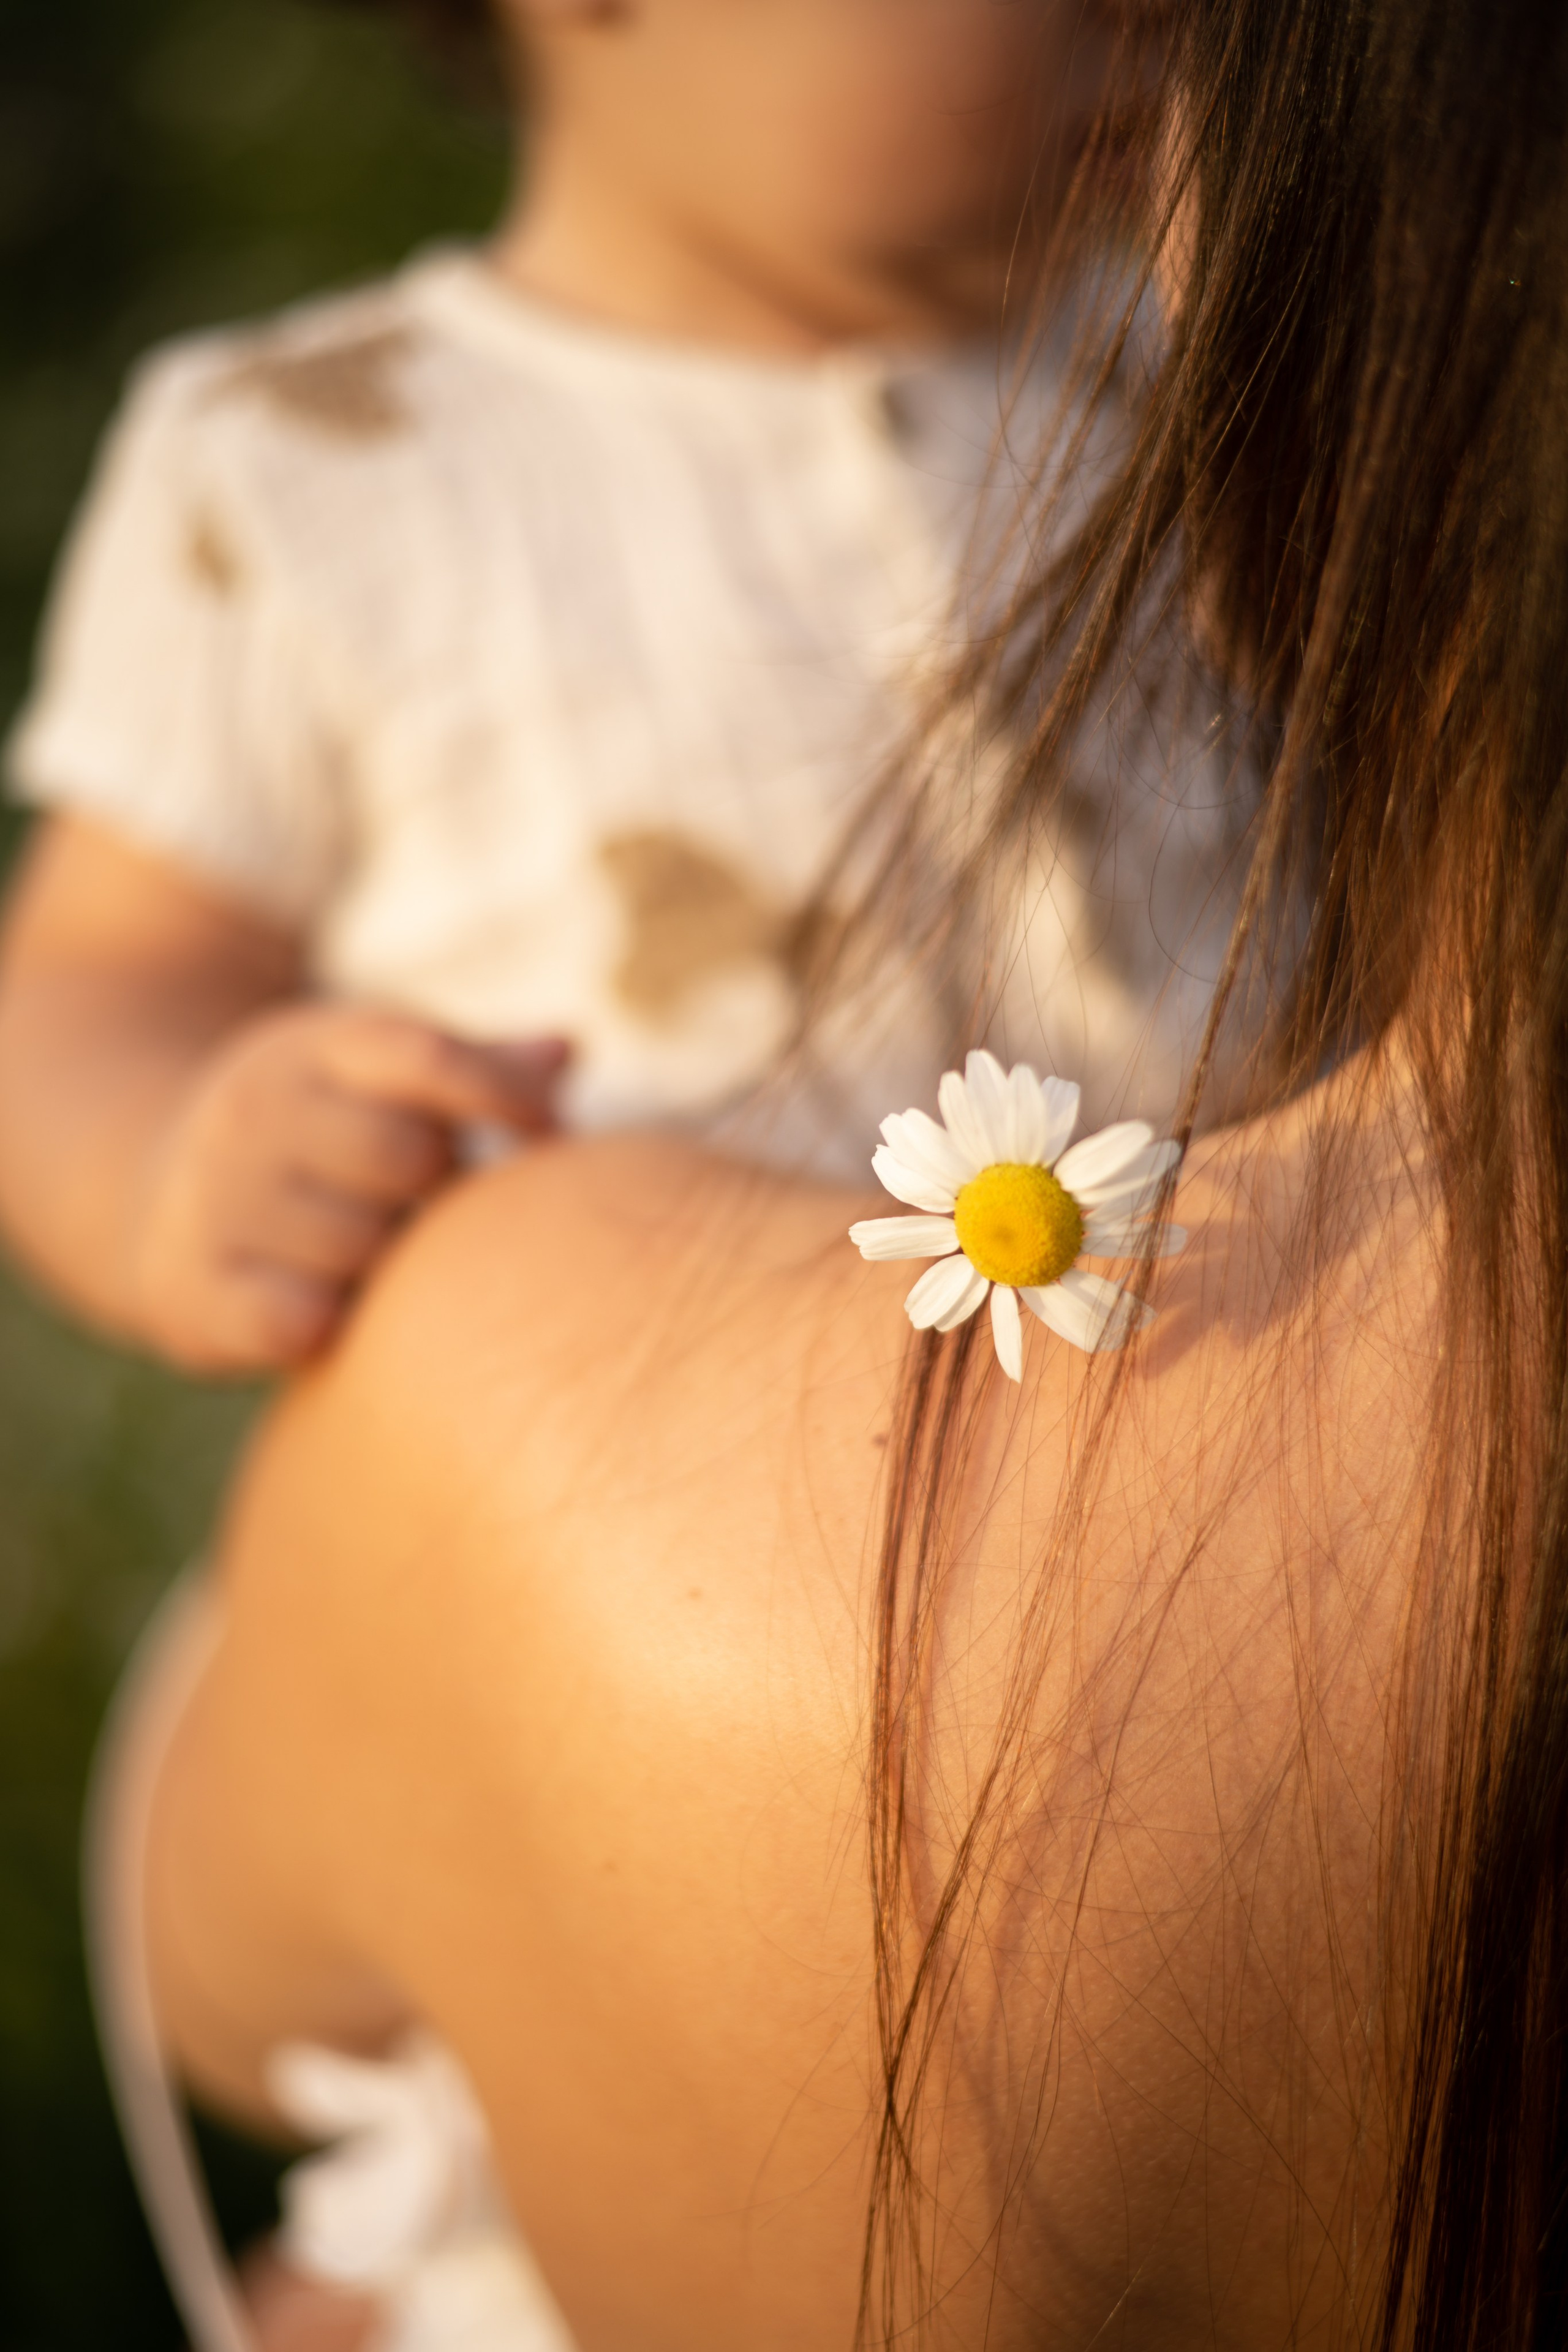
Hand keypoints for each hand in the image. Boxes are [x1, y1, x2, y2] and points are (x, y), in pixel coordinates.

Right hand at [126, 1004, 567, 1371]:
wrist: (147, 1183)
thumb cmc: (322, 1130)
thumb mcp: (379, 1074)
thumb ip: (476, 1066)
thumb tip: (564, 1050)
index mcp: (316, 1048)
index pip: (427, 1055)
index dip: (506, 1095)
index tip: (552, 1134)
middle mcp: (257, 1112)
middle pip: (406, 1159)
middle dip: (434, 1187)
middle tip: (417, 1200)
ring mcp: (216, 1198)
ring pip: (359, 1246)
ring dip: (386, 1261)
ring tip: (370, 1249)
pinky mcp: (193, 1287)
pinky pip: (298, 1320)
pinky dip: (328, 1322)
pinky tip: (329, 1307)